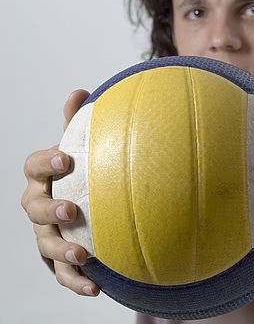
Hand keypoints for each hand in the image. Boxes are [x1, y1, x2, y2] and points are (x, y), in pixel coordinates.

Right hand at [21, 90, 99, 295]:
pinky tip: (97, 287)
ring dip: (62, 252)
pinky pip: (61, 275)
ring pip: (44, 245)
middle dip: (48, 210)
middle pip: (31, 208)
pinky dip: (75, 282)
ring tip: (85, 255)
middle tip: (71, 211)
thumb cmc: (83, 171)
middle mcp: (38, 204)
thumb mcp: (82, 147)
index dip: (45, 162)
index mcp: (43, 175)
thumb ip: (78, 123)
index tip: (66, 159)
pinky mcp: (57, 260)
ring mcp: (45, 234)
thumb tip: (80, 91)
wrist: (88, 206)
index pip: (33, 165)